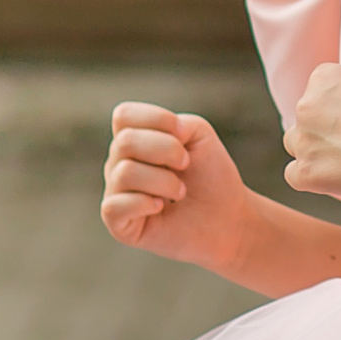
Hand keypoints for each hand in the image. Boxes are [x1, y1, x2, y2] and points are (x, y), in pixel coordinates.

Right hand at [101, 103, 257, 275]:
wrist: (226, 217)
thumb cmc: (210, 174)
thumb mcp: (198, 134)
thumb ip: (173, 124)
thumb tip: (146, 139)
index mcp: (133, 138)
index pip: (124, 115)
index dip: (157, 119)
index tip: (184, 135)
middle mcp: (118, 163)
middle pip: (126, 142)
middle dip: (167, 150)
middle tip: (186, 165)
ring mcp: (116, 192)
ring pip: (125, 173)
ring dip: (164, 181)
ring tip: (180, 191)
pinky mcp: (117, 223)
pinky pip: (114, 206)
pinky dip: (144, 203)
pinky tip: (161, 207)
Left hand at [283, 64, 340, 204]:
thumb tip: (338, 119)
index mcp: (323, 76)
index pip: (316, 95)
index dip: (337, 114)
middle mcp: (305, 104)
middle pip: (305, 120)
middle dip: (324, 132)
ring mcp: (303, 139)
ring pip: (296, 145)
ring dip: (315, 153)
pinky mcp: (306, 171)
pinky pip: (294, 175)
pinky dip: (313, 179)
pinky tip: (338, 178)